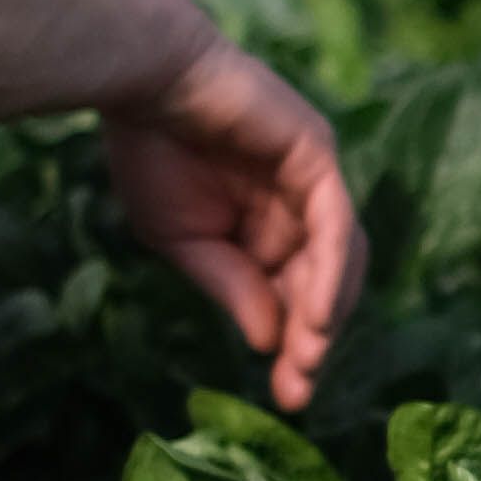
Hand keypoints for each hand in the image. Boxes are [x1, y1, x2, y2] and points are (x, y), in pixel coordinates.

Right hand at [100, 29, 363, 417]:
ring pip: (340, 257)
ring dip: (326, 312)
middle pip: (327, 283)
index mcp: (269, 226)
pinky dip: (330, 269)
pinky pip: (335, 220)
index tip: (288, 399)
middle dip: (315, 341)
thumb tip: (271, 343)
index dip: (296, 348)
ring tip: (308, 359)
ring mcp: (314, 177)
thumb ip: (232, 286)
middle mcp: (300, 204)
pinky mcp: (317, 152)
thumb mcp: (185, 240)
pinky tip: (318, 315)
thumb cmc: (151, 151)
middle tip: (299, 391)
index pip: (298, 294)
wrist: (140, 81)